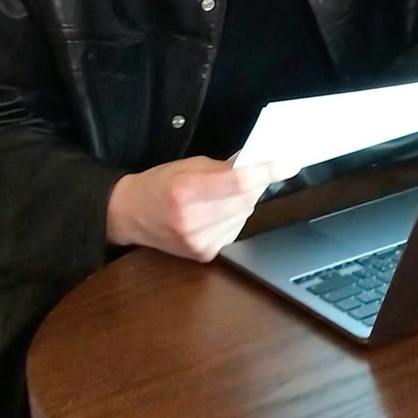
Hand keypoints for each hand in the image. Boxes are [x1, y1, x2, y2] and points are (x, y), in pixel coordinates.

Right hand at [106, 155, 300, 261]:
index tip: (287, 164)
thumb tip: (258, 162)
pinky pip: (235, 230)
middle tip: (252, 172)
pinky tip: (216, 212)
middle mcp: (191, 220)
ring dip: (242, 202)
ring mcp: (198, 241)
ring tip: (220, 196)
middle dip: (254, 184)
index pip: (235, 182)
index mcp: (184, 190)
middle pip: (245, 200)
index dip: (265, 172)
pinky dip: (233, 218)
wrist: (130, 215)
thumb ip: (223, 166)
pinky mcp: (204, 254)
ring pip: (244, 216)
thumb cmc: (158, 185)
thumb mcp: (186, 165)